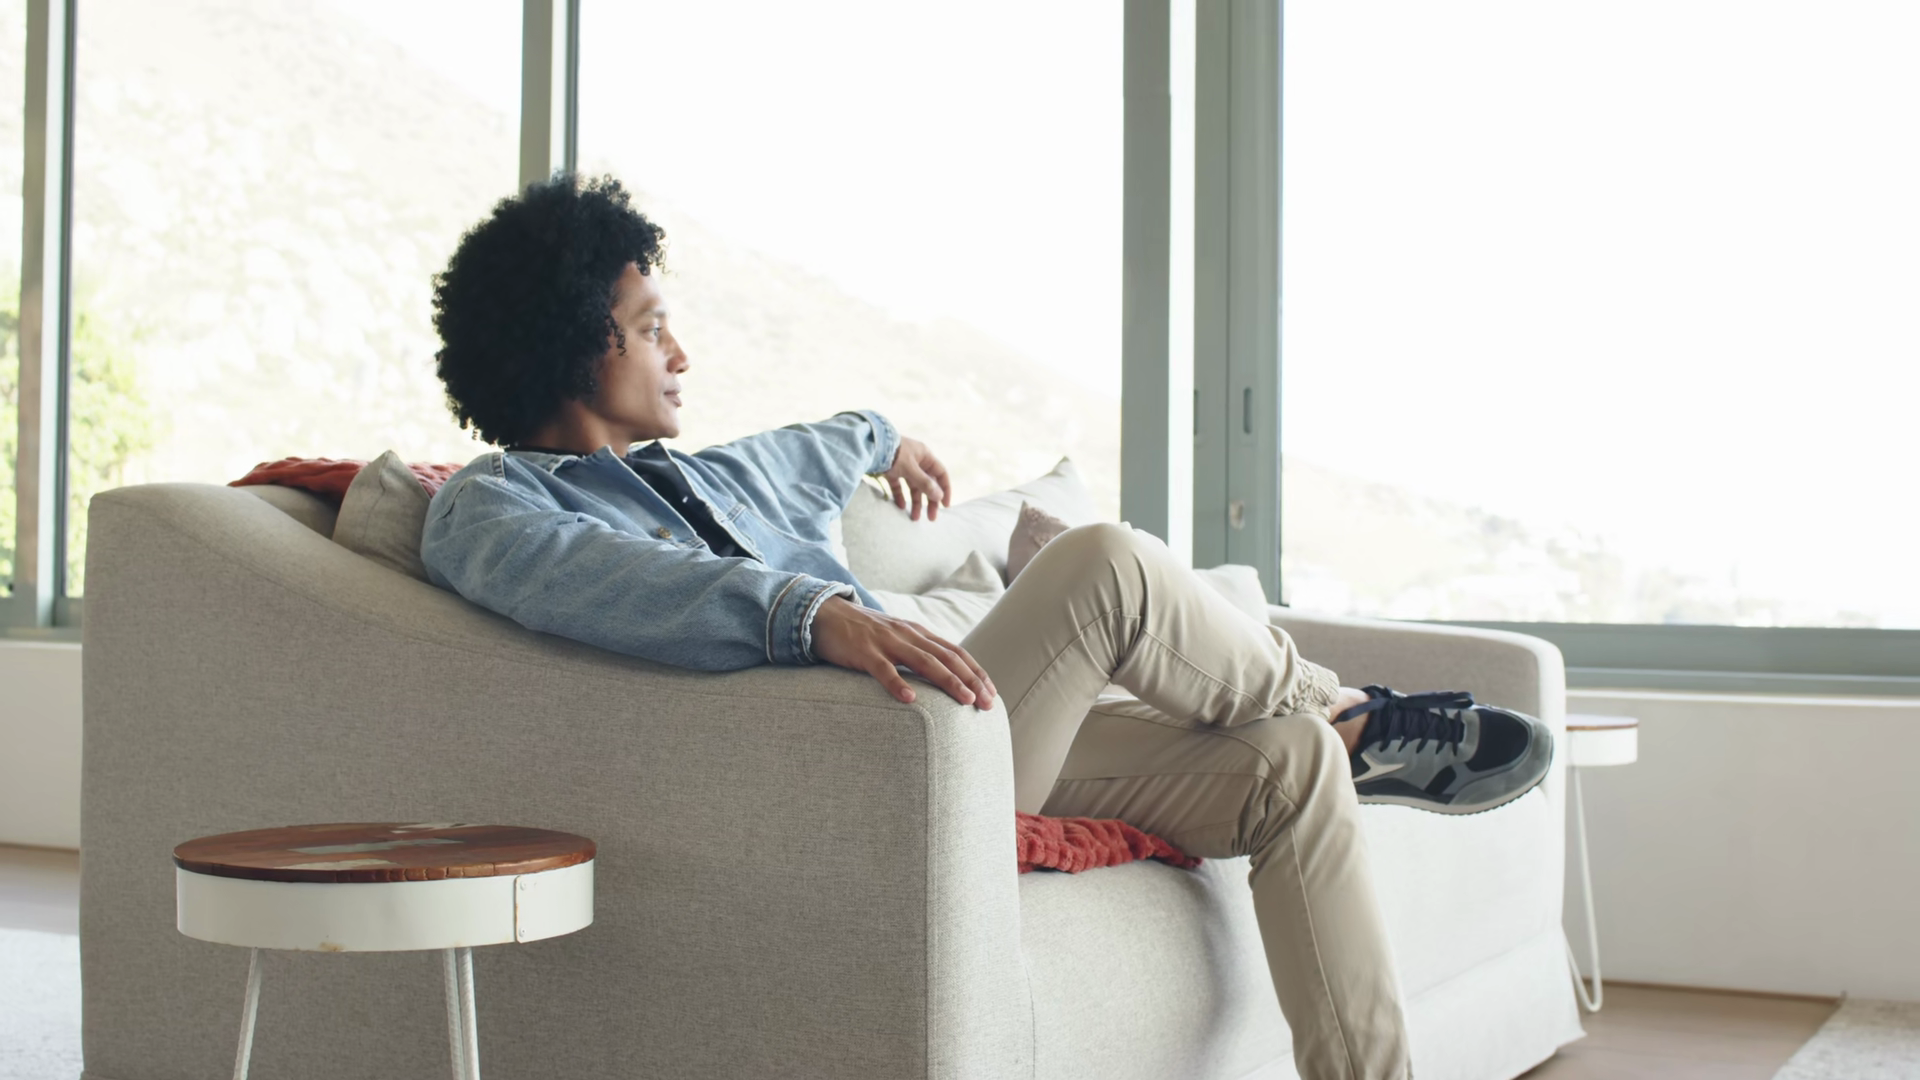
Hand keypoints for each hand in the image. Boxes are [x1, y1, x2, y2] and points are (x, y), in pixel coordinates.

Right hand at [811, 597, 996, 708]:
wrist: (826, 615)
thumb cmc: (863, 634)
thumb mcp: (897, 640)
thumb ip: (917, 653)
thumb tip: (942, 674)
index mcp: (918, 633)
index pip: (956, 652)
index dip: (976, 672)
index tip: (992, 693)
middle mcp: (908, 635)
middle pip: (947, 658)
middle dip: (971, 680)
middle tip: (988, 703)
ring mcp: (887, 642)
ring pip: (925, 662)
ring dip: (948, 681)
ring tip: (965, 700)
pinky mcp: (864, 652)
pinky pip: (883, 669)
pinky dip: (897, 684)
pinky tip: (910, 700)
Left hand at [879, 436, 951, 520]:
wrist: (869, 444)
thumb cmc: (893, 454)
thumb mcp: (910, 469)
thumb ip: (924, 483)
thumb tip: (939, 496)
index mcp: (925, 456)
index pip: (941, 474)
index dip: (945, 490)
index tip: (945, 506)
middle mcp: (916, 460)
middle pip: (928, 483)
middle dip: (929, 501)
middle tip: (931, 518)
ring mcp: (903, 466)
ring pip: (913, 487)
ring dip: (915, 502)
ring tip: (914, 518)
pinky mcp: (890, 470)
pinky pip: (899, 486)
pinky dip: (900, 496)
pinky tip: (900, 506)